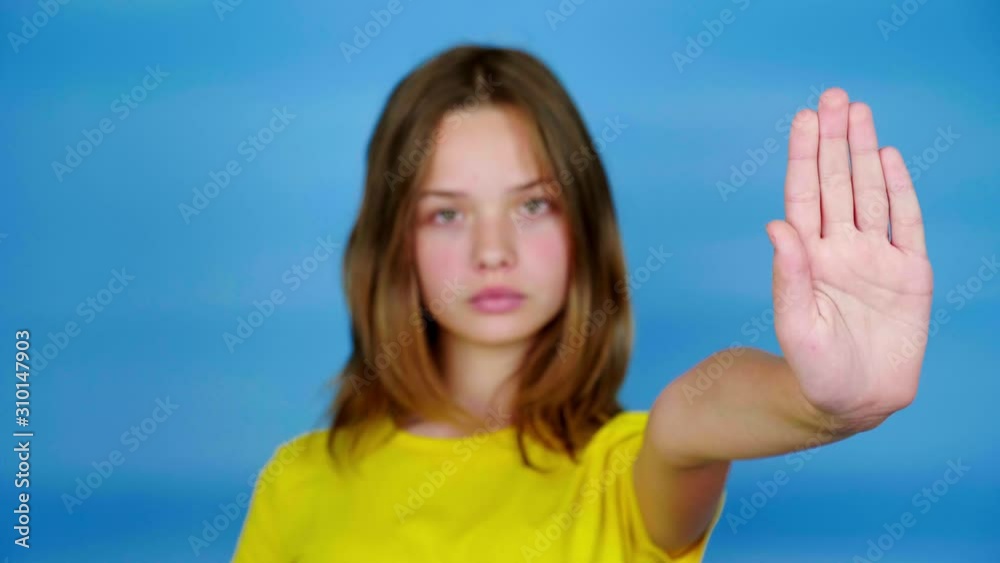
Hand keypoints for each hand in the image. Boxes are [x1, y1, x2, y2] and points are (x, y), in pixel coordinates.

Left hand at [765, 88, 932, 428]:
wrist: (853, 402)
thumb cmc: (814, 370)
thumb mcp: (797, 326)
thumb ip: (789, 277)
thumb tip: (775, 225)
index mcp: (808, 258)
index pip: (804, 196)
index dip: (805, 156)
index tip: (805, 118)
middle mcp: (840, 248)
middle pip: (836, 183)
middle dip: (835, 140)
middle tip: (835, 95)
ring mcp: (875, 258)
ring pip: (870, 193)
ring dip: (864, 153)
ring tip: (859, 112)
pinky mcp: (909, 274)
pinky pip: (906, 224)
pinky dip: (901, 191)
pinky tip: (888, 159)